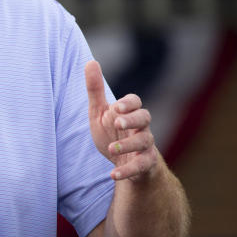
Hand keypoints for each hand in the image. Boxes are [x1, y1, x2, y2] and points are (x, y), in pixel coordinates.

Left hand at [84, 60, 159, 181]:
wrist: (123, 162)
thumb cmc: (112, 132)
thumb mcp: (99, 112)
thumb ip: (95, 89)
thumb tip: (91, 61)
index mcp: (130, 112)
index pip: (136, 102)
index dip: (128, 104)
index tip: (116, 107)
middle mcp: (141, 127)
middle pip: (145, 118)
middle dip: (132, 119)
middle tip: (117, 122)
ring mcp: (145, 146)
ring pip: (145, 142)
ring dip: (128, 145)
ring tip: (110, 149)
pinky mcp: (145, 164)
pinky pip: (141, 167)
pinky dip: (127, 170)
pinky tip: (113, 175)